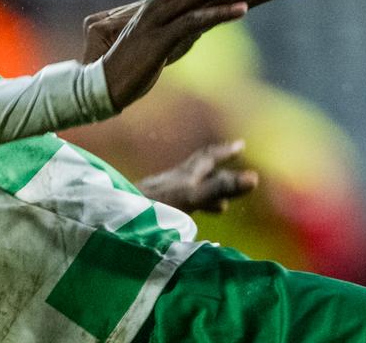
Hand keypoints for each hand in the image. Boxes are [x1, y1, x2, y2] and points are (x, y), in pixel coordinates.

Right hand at [93, 0, 270, 109]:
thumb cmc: (136, 64)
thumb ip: (187, 26)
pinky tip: (242, 10)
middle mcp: (159, 3)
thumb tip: (210, 21)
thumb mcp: (167, 41)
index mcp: (161, 0)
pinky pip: (194, 20)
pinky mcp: (158, 39)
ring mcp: (157, 19)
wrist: (105, 86)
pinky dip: (220, 12)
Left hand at [139, 140, 258, 213]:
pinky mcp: (149, 208)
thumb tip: (254, 178)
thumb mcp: (191, 198)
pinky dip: (191, 204)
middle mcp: (172, 181)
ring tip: (220, 202)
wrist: (110, 219)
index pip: (208, 160)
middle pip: (198, 167)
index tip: (241, 145)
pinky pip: (178, 201)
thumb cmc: (151, 209)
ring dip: (205, 187)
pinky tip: (187, 216)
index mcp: (184, 177)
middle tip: (232, 155)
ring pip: (187, 185)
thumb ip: (219, 189)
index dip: (225, 153)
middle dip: (217, 162)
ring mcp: (160, 194)